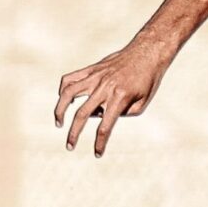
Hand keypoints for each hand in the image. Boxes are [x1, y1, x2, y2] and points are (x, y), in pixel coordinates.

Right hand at [54, 39, 169, 156]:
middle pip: (82, 114)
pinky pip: (70, 79)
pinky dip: (63, 90)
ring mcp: (96, 76)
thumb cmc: (148, 80)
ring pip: (68, 94)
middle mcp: (105, 87)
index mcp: (120, 98)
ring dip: (60, 110)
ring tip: (58, 123)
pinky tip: (63, 99)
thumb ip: (123, 114)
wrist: (148, 52)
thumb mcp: (142, 103)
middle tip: (70, 147)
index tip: (97, 154)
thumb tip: (100, 116)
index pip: (105, 126)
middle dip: (74, 134)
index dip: (99, 143)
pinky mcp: (91, 69)